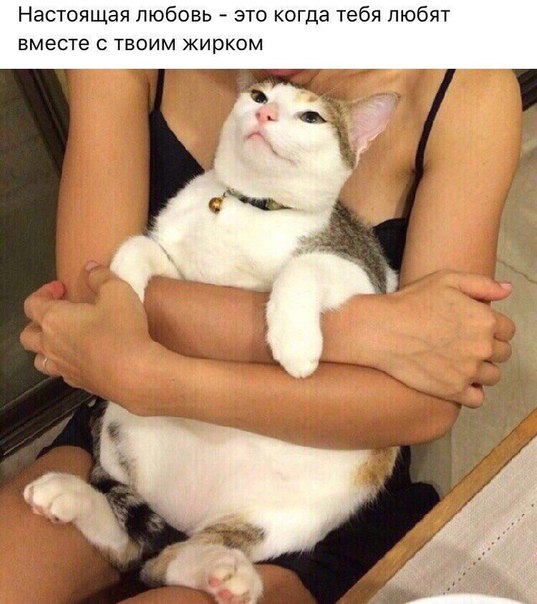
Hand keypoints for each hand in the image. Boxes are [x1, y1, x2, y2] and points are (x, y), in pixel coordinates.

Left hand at [19, 262, 156, 408]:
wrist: (133, 374)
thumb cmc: (122, 329)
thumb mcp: (117, 291)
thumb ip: (101, 276)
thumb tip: (90, 268)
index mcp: (54, 319)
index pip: (32, 304)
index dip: (44, 292)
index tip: (62, 288)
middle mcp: (51, 345)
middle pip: (28, 335)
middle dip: (38, 322)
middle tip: (59, 314)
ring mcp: (63, 367)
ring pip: (40, 359)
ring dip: (46, 347)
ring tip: (65, 340)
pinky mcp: (78, 384)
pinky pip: (62, 372)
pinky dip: (66, 363)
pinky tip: (84, 358)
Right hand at [376, 270, 514, 407]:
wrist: (381, 330)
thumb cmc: (411, 302)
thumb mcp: (446, 279)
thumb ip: (482, 284)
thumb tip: (508, 291)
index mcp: (485, 320)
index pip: (507, 330)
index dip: (493, 328)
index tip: (475, 328)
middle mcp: (482, 347)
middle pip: (502, 353)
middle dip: (488, 348)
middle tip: (465, 343)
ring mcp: (468, 371)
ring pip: (493, 376)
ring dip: (482, 370)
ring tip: (461, 362)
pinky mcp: (453, 390)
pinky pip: (477, 399)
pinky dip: (471, 392)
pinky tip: (457, 380)